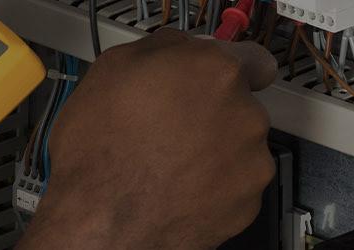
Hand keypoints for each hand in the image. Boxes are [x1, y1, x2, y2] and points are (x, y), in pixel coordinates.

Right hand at [21, 29, 276, 248]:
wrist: (104, 223)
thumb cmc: (101, 154)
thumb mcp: (110, 71)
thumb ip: (160, 50)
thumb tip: (175, 51)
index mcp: (214, 72)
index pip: (251, 60)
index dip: (223, 74)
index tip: (209, 85)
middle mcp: (243, 113)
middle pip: (239, 106)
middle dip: (210, 114)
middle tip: (169, 128)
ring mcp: (250, 161)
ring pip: (238, 147)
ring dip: (213, 151)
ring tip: (167, 164)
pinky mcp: (247, 202)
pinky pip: (235, 185)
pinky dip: (213, 186)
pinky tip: (176, 187)